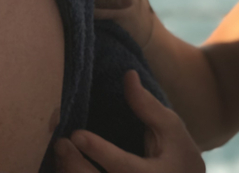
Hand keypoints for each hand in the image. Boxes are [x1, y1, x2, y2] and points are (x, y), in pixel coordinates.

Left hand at [54, 70, 204, 172]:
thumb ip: (147, 105)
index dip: (99, 151)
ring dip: (70, 172)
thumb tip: (128, 75)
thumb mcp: (170, 127)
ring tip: (61, 152)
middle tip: (61, 143)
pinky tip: (65, 165)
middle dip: (74, 165)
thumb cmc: (177, 154)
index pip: (122, 166)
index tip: (76, 134)